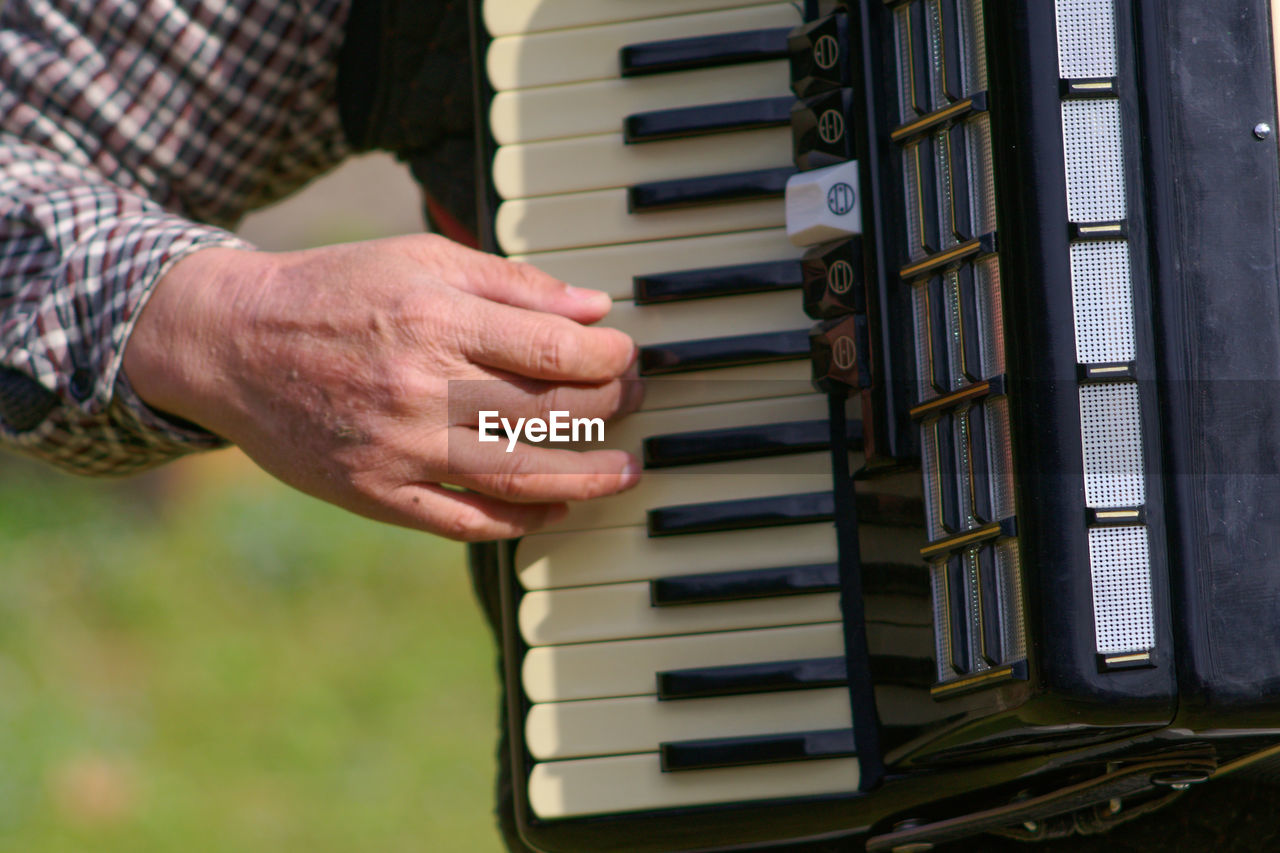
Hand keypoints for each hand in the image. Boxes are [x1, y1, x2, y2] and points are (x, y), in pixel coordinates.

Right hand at [123, 234, 640, 539]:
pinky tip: (556, 509)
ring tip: (625, 472)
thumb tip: (595, 310)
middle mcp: (420, 388)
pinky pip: (466, 521)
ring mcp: (398, 449)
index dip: (609, 359)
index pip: (554, 350)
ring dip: (588, 479)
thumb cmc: (337, 291)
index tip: (628, 358)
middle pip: (547, 413)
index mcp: (435, 319)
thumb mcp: (421, 258)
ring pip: (520, 477)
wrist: (233, 344)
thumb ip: (512, 283)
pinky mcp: (376, 494)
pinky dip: (522, 521)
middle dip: (609, 409)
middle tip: (632, 404)